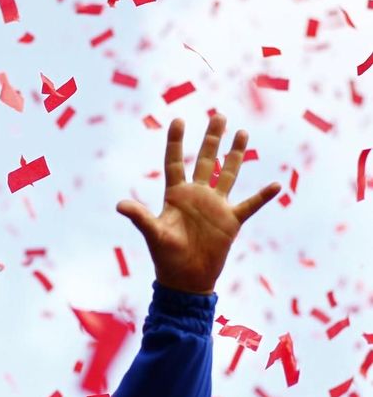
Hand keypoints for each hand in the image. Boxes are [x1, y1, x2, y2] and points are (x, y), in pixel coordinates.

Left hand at [116, 114, 280, 294]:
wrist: (186, 280)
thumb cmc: (166, 257)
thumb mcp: (153, 234)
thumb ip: (140, 217)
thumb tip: (119, 205)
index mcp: (176, 195)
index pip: (175, 162)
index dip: (176, 142)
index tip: (178, 120)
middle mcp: (197, 195)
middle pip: (206, 160)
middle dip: (212, 138)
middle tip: (219, 115)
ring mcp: (216, 206)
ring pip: (228, 174)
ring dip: (236, 154)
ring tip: (242, 132)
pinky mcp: (231, 221)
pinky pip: (250, 205)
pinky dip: (263, 196)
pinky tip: (276, 184)